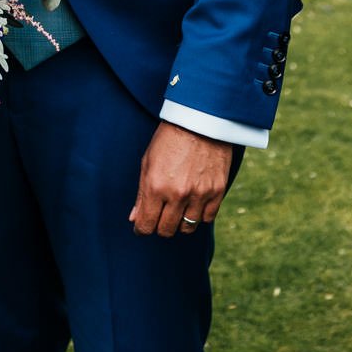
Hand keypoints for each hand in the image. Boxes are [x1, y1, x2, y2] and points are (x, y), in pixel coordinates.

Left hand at [130, 122, 235, 237]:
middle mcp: (177, 194)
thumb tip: (135, 218)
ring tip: (177, 209)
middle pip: (166, 230)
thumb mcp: (148, 162)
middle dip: (159, 226)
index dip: (141, 228)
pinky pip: (207, 218)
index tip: (142, 226)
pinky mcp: (217, 191)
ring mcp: (199, 194)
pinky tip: (194, 203)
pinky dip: (199, 215)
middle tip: (159, 215)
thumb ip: (141, 194)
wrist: (200, 120)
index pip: (146, 225)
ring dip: (180, 222)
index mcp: (156, 186)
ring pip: (187, 228)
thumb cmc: (169, 139)